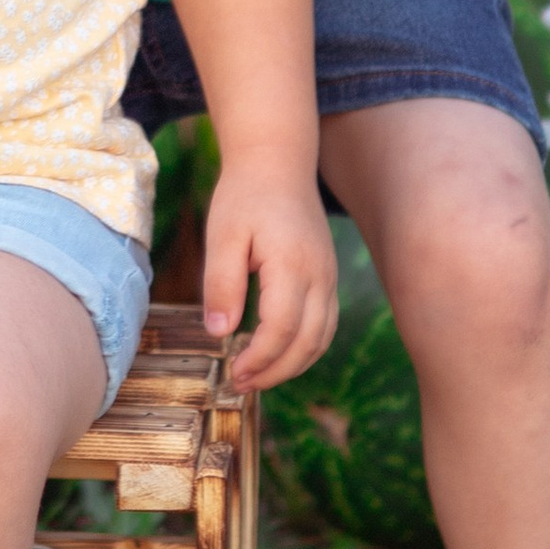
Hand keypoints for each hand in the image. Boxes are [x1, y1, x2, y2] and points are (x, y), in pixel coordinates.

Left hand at [196, 163, 338, 392]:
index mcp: (292, 265)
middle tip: (241, 385)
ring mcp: (329, 277)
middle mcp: (320, 275)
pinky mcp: (328, 277)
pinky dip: (305, 347)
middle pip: (307, 342)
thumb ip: (222, 284)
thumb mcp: (223, 236)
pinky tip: (277, 353)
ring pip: (322, 338)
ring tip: (257, 376)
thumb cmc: (245, 196)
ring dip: (292, 365)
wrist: (278, 164)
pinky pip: (326, 324)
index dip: (259, 359)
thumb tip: (220, 333)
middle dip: (275, 372)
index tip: (233, 373)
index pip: (282, 329)